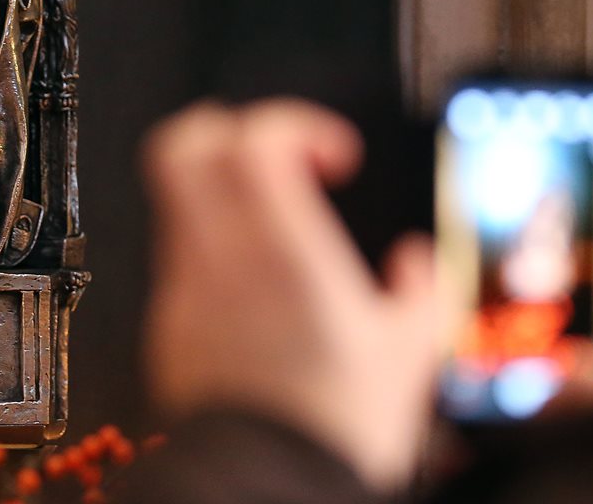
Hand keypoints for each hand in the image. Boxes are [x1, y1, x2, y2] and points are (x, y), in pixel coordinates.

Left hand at [140, 99, 459, 492]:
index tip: (333, 157)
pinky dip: (211, 241)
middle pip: (185, 143)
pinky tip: (254, 279)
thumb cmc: (335, 424)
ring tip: (271, 221)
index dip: (296, 124)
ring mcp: (186, 286)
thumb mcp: (410, 353)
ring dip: (222, 187)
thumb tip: (416, 263)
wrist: (268, 487)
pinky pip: (180, 252)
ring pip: (177, 195)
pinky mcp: (170, 321)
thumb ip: (422, 291)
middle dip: (230, 129)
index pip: (256, 137)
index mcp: (283, 248)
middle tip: (276, 156)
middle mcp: (222, 256)